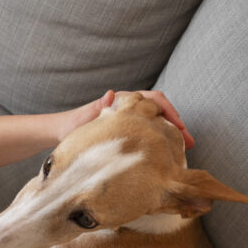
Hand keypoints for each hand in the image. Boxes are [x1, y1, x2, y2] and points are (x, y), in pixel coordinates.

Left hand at [52, 90, 194, 148]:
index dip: (170, 113)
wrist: (59, 132)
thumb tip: (109, 94)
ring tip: (182, 151)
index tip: (180, 129)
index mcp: (121, 101)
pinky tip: (163, 153)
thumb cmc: (70, 127)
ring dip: (170, 133)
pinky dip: (159, 139)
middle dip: (177, 125)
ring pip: (156, 121)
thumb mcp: (82, 120)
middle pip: (161, 110)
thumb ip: (96, 109)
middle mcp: (128, 106)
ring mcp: (128, 117)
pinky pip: (148, 130)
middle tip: (189, 144)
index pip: (154, 100)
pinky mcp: (126, 128)